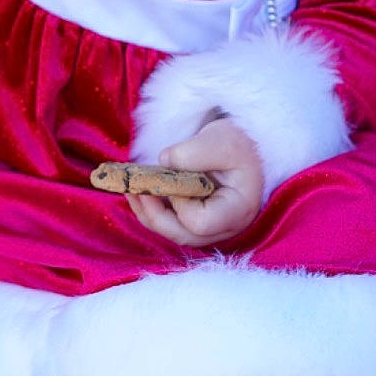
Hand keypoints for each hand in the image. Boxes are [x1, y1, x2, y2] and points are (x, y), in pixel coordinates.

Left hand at [126, 116, 264, 247]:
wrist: (245, 149)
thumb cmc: (239, 144)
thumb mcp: (221, 140)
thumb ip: (193, 152)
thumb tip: (163, 162)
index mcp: (237, 210)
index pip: (200, 222)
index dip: (179, 203)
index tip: (173, 176)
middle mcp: (225, 227)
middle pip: (183, 235)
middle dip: (153, 214)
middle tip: (134, 189)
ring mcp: (211, 229)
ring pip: (173, 233)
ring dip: (148, 213)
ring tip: (130, 188)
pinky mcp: (197, 221)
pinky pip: (171, 224)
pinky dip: (153, 210)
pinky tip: (138, 191)